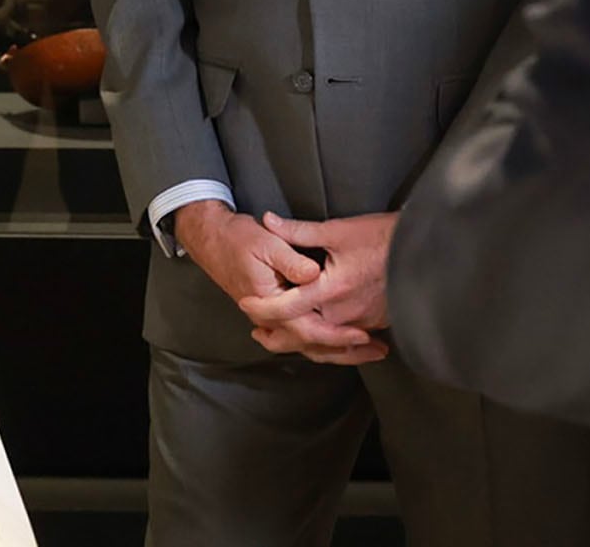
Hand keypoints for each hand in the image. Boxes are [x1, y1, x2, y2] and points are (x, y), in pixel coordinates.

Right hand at [171, 202, 380, 364]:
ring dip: (338, 351)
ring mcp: (271, 318)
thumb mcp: (265, 242)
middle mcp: (270, 317)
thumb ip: (291, 259)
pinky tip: (344, 342)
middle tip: (377, 350)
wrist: (211, 238)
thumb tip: (314, 274)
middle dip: (346, 351)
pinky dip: (324, 343)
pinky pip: (302, 337)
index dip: (337, 334)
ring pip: (307, 346)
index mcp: (269, 302)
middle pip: (311, 346)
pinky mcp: (275, 314)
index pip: (307, 330)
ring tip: (368, 351)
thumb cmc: (237, 238)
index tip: (364, 333)